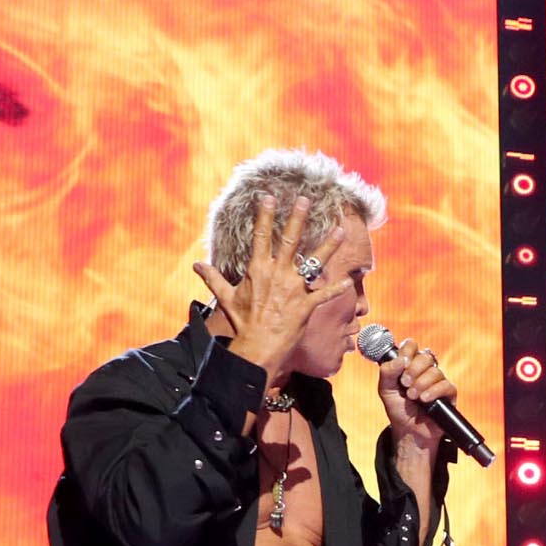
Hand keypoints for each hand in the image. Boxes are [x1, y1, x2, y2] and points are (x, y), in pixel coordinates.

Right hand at [190, 195, 355, 384]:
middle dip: (298, 218)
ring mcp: (294, 289)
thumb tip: (196, 265)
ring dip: (328, 246)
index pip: (261, 236)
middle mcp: (278, 274)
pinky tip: (349, 280)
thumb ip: (213, 278)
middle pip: (289, 241)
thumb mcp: (225, 297)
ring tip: (340, 230)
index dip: (265, 216)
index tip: (269, 197)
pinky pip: (324, 294)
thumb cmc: (242, 322)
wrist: (256, 347)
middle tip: (305, 200)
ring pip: (314, 262)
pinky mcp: (306, 306)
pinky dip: (337, 288)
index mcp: (258, 269)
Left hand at [376, 337, 458, 459]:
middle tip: (404, 384)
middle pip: (425, 356)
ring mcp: (438, 381)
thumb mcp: (386, 390)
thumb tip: (400, 359)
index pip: (411, 346)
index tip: (401, 363)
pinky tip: (424, 400)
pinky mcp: (448, 394)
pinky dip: (433, 391)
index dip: (407, 350)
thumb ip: (387, 372)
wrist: (409, 431)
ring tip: (412, 397)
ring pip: (435, 371)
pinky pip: (445, 385)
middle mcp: (425, 370)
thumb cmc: (398, 410)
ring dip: (421, 384)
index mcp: (409, 365)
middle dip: (413, 369)